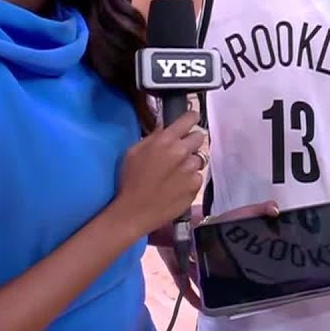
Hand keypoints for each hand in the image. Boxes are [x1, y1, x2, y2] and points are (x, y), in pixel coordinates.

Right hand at [111, 110, 206, 240]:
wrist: (134, 212)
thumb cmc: (130, 181)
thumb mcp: (133, 152)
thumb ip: (154, 137)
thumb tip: (166, 127)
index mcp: (165, 140)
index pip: (189, 119)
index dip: (191, 118)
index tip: (191, 120)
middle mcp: (181, 152)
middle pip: (199, 137)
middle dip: (190, 142)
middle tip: (180, 151)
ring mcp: (190, 170)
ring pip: (199, 159)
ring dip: (190, 163)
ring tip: (176, 173)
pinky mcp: (195, 186)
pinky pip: (198, 177)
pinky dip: (190, 180)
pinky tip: (177, 186)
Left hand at [150, 201, 279, 309]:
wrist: (175, 226)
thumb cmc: (206, 219)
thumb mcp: (238, 213)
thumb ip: (258, 210)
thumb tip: (276, 210)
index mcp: (217, 236)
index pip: (229, 246)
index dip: (238, 255)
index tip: (250, 267)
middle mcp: (204, 247)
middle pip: (214, 263)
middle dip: (223, 273)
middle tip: (235, 287)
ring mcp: (189, 259)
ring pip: (200, 275)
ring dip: (208, 286)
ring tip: (220, 299)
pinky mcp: (177, 268)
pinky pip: (185, 286)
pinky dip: (193, 296)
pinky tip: (202, 306)